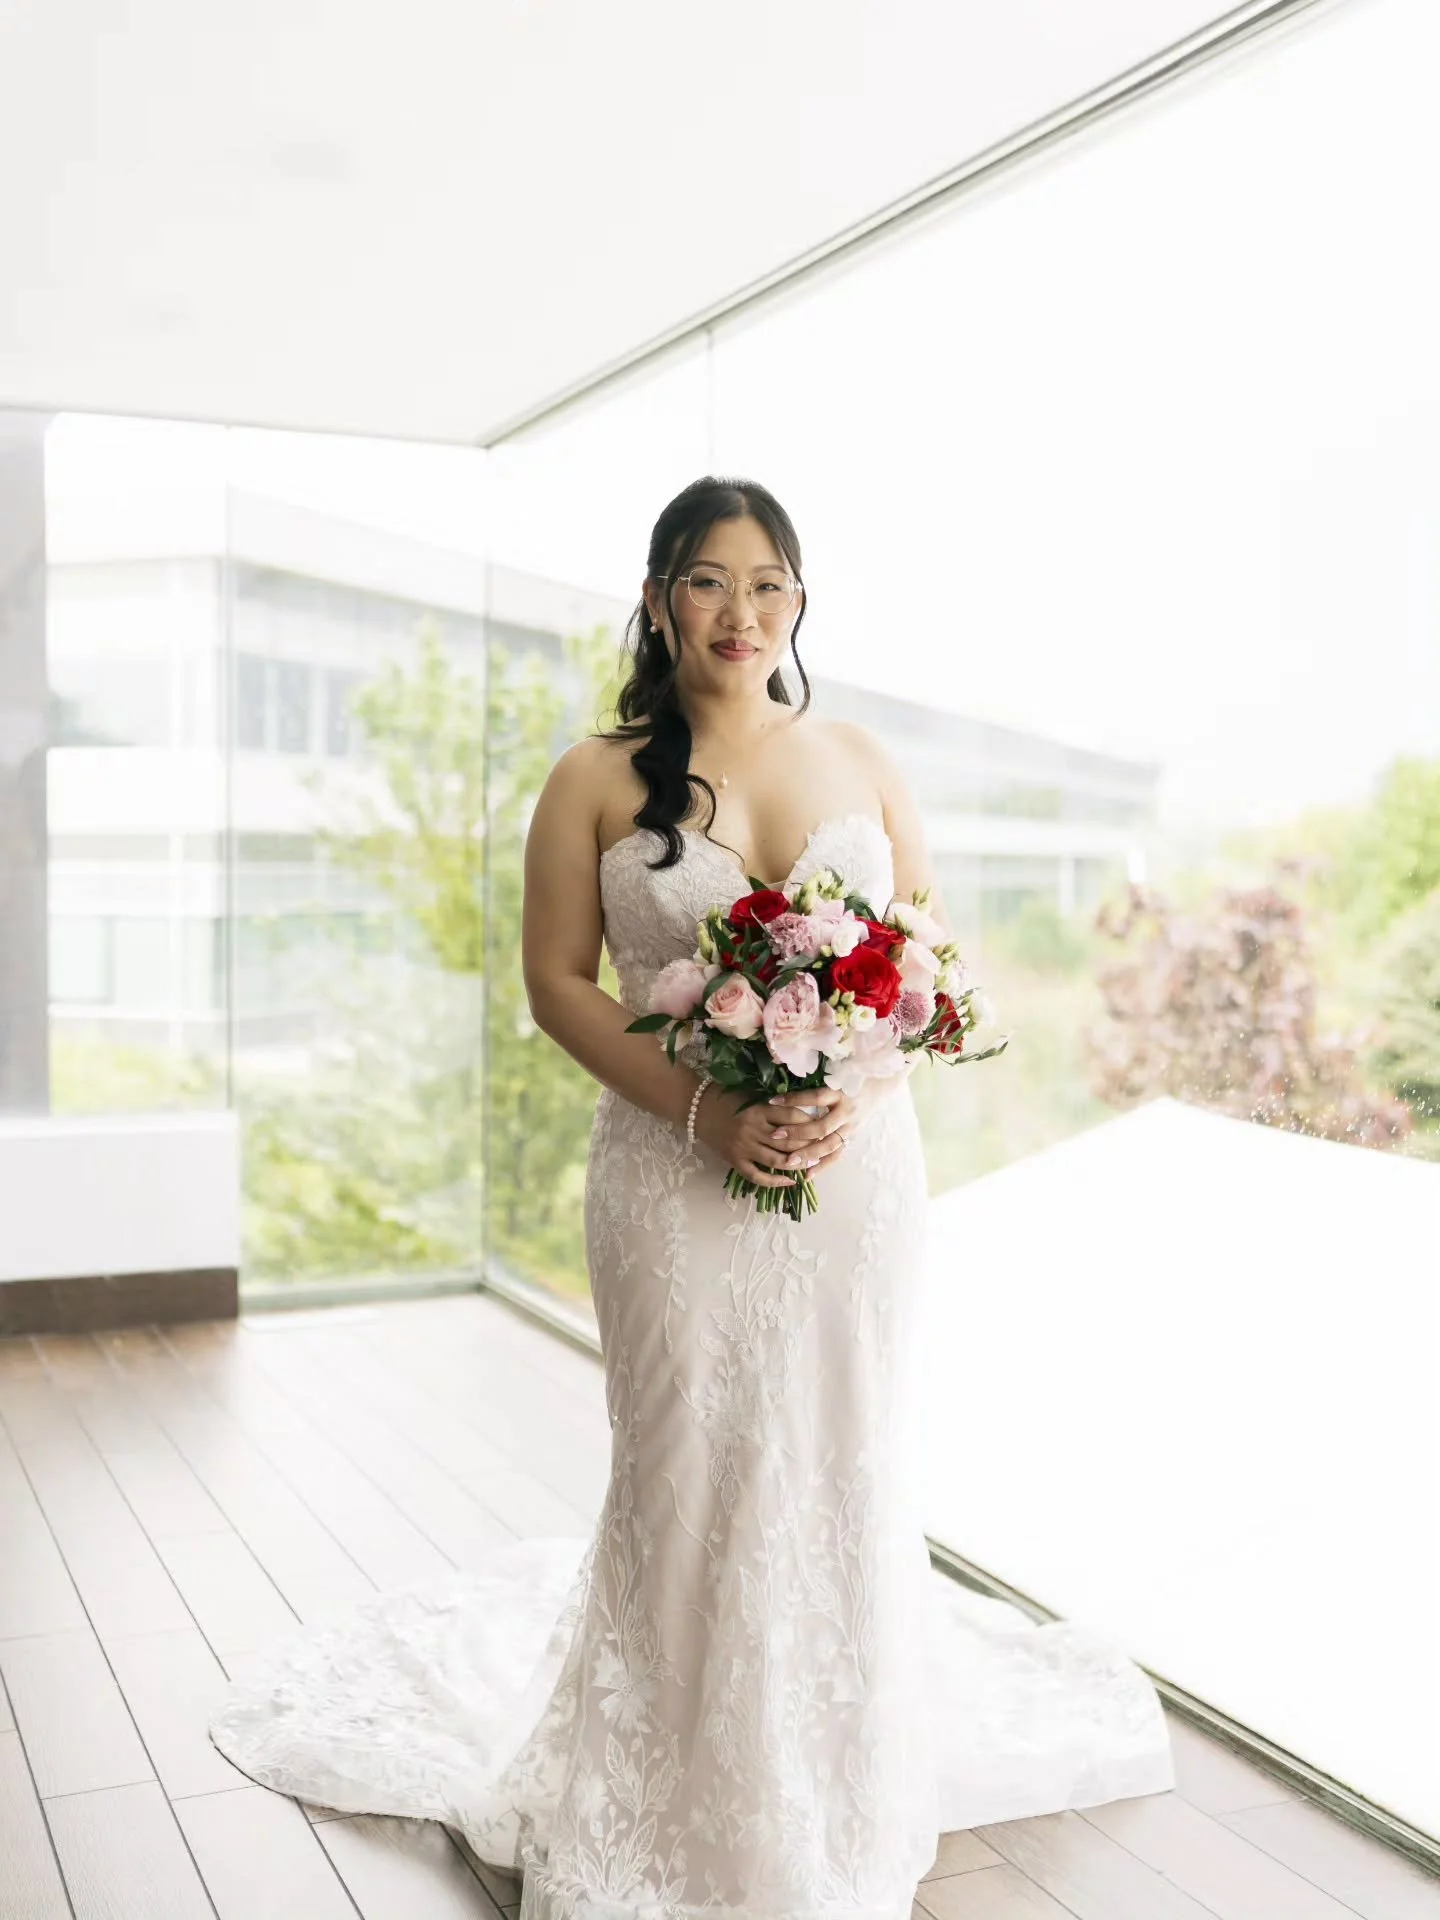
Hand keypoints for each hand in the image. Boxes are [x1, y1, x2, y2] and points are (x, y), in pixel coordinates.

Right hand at [696, 1082, 870, 1188]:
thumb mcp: (753, 1096)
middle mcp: (752, 1129)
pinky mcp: (735, 1160)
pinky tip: (790, 1181)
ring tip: (811, 1165)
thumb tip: (806, 1113)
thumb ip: (775, 1104)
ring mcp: (743, 1147)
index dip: (811, 1123)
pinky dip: (775, 1181)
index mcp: (759, 1109)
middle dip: (809, 1147)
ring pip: (777, 1161)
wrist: (697, 1108)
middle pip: (789, 1142)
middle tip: (824, 1148)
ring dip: (797, 1165)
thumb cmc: (727, 1098)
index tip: (824, 1125)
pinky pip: (757, 1176)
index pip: (793, 1117)